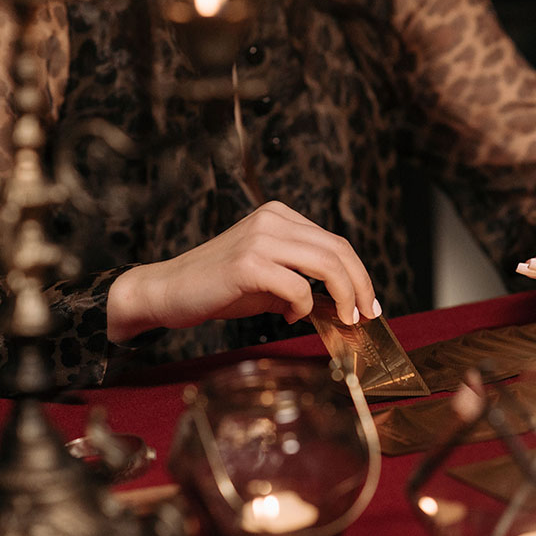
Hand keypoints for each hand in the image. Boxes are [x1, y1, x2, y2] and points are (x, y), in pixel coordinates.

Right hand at [107, 201, 379, 342]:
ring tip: (345, 318)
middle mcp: (272, 220)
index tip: (368, 303)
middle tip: (366, 315)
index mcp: (280, 216)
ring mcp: (259, 238)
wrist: (167, 291)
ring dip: (343, 295)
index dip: (359, 274)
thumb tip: (342, 303)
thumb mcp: (269, 278)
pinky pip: (296, 286)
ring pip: (325, 264)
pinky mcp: (247, 263)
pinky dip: (303, 306)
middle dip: (360, 286)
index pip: (336, 242)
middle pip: (338, 250)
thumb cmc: (219, 287)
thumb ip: (303, 281)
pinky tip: (290, 316)